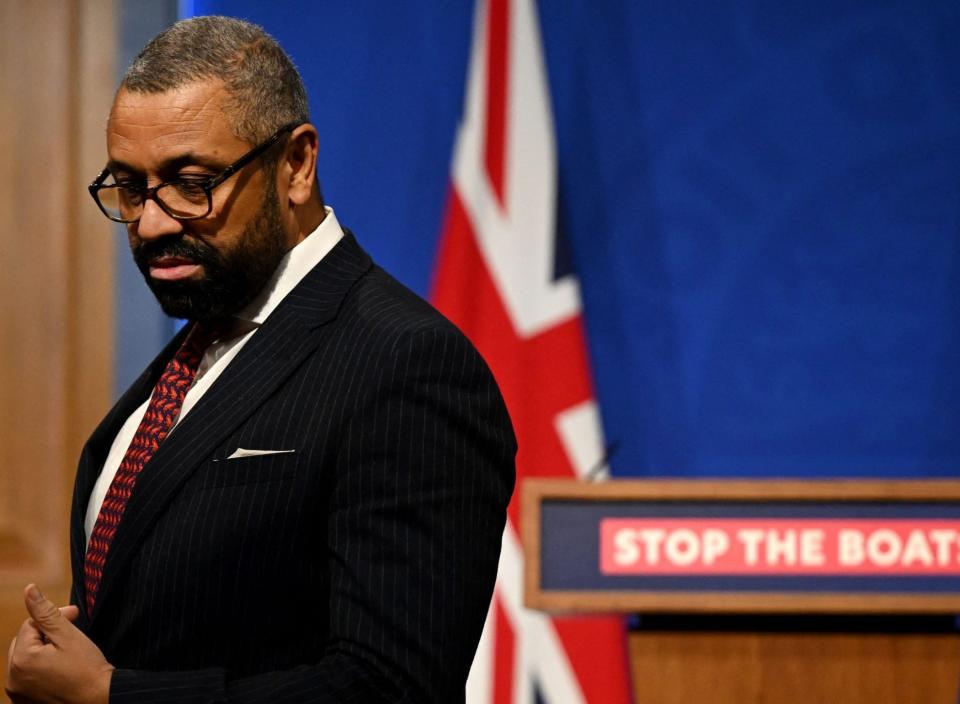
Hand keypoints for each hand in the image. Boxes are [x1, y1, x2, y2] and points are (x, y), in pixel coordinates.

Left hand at [5, 584, 113, 703]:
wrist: (99, 700)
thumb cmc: (87, 668)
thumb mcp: (68, 636)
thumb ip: (45, 612)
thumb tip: (29, 589)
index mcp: (22, 659)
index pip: (31, 625)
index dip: (54, 617)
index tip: (75, 615)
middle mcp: (13, 678)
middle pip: (24, 642)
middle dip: (45, 634)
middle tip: (70, 633)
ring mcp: (17, 694)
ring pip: (25, 659)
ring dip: (42, 651)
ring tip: (66, 652)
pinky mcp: (25, 703)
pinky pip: (27, 678)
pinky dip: (39, 670)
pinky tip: (60, 669)